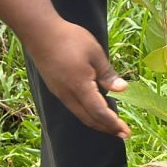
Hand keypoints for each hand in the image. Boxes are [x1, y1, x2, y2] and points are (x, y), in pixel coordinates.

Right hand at [27, 18, 127, 135]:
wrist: (40, 34)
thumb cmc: (70, 40)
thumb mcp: (95, 53)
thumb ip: (108, 74)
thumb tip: (122, 89)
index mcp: (80, 87)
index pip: (99, 112)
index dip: (113, 124)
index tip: (126, 132)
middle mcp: (68, 95)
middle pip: (89, 119)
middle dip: (106, 128)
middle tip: (122, 133)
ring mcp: (60, 93)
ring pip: (80, 114)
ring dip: (96, 122)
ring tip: (110, 125)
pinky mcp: (56, 88)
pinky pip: (74, 107)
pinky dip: (87, 113)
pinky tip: (94, 110)